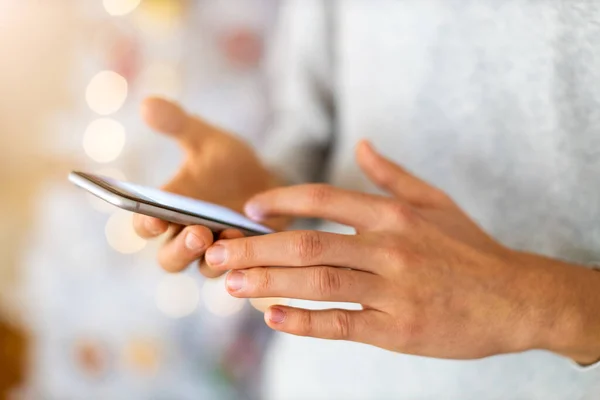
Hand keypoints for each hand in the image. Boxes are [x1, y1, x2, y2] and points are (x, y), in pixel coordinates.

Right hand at [132, 97, 279, 276]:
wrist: (268, 177)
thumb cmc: (227, 162)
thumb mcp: (206, 139)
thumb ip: (178, 125)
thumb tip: (148, 104)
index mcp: (167, 211)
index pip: (144, 226)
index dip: (145, 225)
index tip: (154, 218)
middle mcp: (186, 237)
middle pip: (170, 259)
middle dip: (181, 249)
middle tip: (198, 232)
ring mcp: (216, 252)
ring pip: (204, 268)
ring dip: (213, 257)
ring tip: (230, 234)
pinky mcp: (245, 259)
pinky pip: (240, 270)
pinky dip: (244, 260)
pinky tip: (254, 241)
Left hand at [203, 141, 599, 361]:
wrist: (517, 298)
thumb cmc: (471, 249)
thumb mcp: (436, 202)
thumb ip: (393, 175)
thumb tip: (361, 144)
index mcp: (394, 214)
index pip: (323, 199)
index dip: (279, 201)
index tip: (249, 210)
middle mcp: (389, 247)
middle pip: (307, 244)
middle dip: (256, 249)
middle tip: (217, 254)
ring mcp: (393, 289)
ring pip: (317, 284)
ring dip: (267, 284)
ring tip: (230, 285)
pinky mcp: (398, 328)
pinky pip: (342, 324)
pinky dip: (304, 322)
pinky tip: (273, 318)